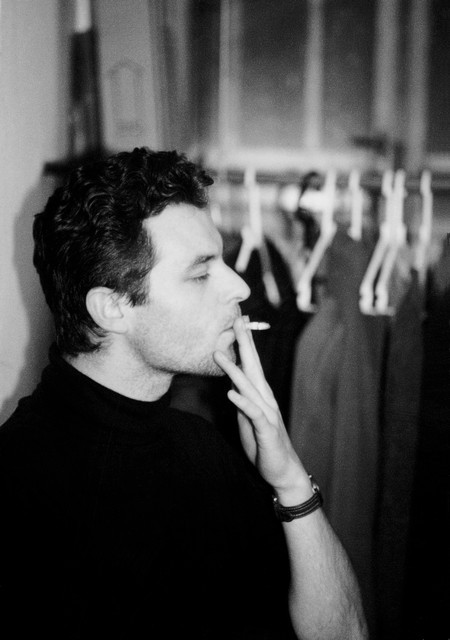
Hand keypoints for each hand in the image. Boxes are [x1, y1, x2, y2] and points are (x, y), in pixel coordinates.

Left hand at [213, 316, 308, 497]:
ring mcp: (267, 413)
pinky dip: (242, 402)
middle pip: (253, 366)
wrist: (282, 470)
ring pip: (249, 386)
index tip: (237, 322)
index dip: (244, 343)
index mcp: (260, 394)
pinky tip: (230, 393)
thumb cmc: (263, 443)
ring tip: (218, 353)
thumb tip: (232, 382)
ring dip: (233, 370)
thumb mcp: (247, 417)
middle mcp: (265, 398)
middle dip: (244, 343)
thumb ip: (242, 398)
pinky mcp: (266, 430)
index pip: (251, 363)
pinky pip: (253, 413)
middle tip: (236, 321)